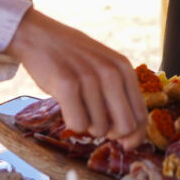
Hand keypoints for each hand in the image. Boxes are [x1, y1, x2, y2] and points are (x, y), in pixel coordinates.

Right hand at [5, 9, 146, 147]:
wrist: (38, 36)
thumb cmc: (72, 57)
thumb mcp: (104, 66)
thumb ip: (118, 93)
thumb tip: (131, 135)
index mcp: (124, 68)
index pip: (141, 114)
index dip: (134, 136)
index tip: (124, 143)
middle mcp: (111, 73)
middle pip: (125, 127)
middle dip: (112, 134)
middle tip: (96, 124)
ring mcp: (90, 78)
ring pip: (99, 129)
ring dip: (87, 126)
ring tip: (77, 106)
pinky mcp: (67, 85)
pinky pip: (78, 124)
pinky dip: (72, 123)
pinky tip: (66, 107)